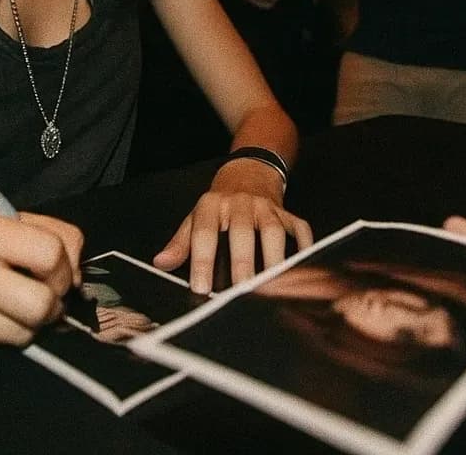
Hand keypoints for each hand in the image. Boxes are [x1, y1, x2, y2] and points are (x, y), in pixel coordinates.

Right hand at [0, 212, 83, 354]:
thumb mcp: (14, 224)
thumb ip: (57, 238)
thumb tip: (76, 280)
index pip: (50, 254)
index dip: (65, 268)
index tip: (58, 272)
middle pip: (39, 305)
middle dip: (53, 306)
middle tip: (45, 299)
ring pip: (24, 334)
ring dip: (31, 324)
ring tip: (17, 307)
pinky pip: (1, 347)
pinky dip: (7, 334)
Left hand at [153, 159, 313, 292]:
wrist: (249, 174)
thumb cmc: (219, 205)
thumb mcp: (195, 218)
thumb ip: (180, 243)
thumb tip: (161, 263)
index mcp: (212, 205)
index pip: (204, 233)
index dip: (202, 260)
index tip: (200, 287)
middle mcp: (240, 203)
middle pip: (241, 232)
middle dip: (242, 262)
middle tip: (241, 291)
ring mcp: (267, 207)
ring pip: (273, 230)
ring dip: (273, 258)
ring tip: (271, 285)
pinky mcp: (288, 213)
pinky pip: (300, 229)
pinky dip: (304, 247)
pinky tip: (301, 268)